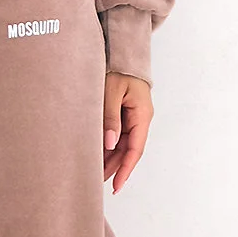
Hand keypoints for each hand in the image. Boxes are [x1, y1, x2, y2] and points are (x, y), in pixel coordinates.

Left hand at [102, 71, 151, 192]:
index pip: (135, 150)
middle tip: (97, 182)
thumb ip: (110, 117)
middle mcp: (141, 118)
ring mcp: (134, 116)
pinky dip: (109, 145)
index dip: (125, 169)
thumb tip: (110, 143)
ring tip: (95, 172)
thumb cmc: (118, 67)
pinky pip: (119, 134)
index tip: (116, 186)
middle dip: (115, 167)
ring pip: (123, 144)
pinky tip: (98, 153)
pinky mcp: (125, 113)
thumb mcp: (111, 91)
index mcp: (142, 115)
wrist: (122, 51)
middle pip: (129, 150)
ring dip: (111, 158)